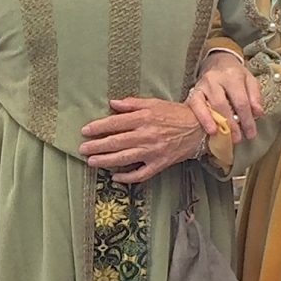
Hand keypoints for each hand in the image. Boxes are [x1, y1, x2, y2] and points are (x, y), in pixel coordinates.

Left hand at [80, 97, 203, 183]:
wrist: (198, 128)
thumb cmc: (175, 114)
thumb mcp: (154, 103)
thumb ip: (132, 103)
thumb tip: (112, 103)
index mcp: (144, 118)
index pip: (116, 123)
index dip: (99, 127)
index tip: (85, 131)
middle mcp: (147, 135)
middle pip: (117, 142)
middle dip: (97, 146)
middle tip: (82, 149)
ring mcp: (153, 151)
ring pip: (125, 158)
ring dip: (106, 161)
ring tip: (91, 162)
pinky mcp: (160, 164)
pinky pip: (141, 174)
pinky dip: (127, 177)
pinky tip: (115, 177)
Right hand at [187, 51, 263, 143]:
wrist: (217, 62)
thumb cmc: (235, 74)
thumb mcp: (250, 80)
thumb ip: (255, 96)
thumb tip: (258, 113)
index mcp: (233, 76)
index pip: (241, 101)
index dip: (247, 120)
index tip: (251, 133)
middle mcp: (216, 79)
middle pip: (225, 105)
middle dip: (233, 125)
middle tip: (239, 139)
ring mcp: (203, 85)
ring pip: (211, 106)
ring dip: (220, 124)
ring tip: (226, 137)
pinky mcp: (194, 91)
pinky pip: (196, 106)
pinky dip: (204, 119)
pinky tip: (211, 130)